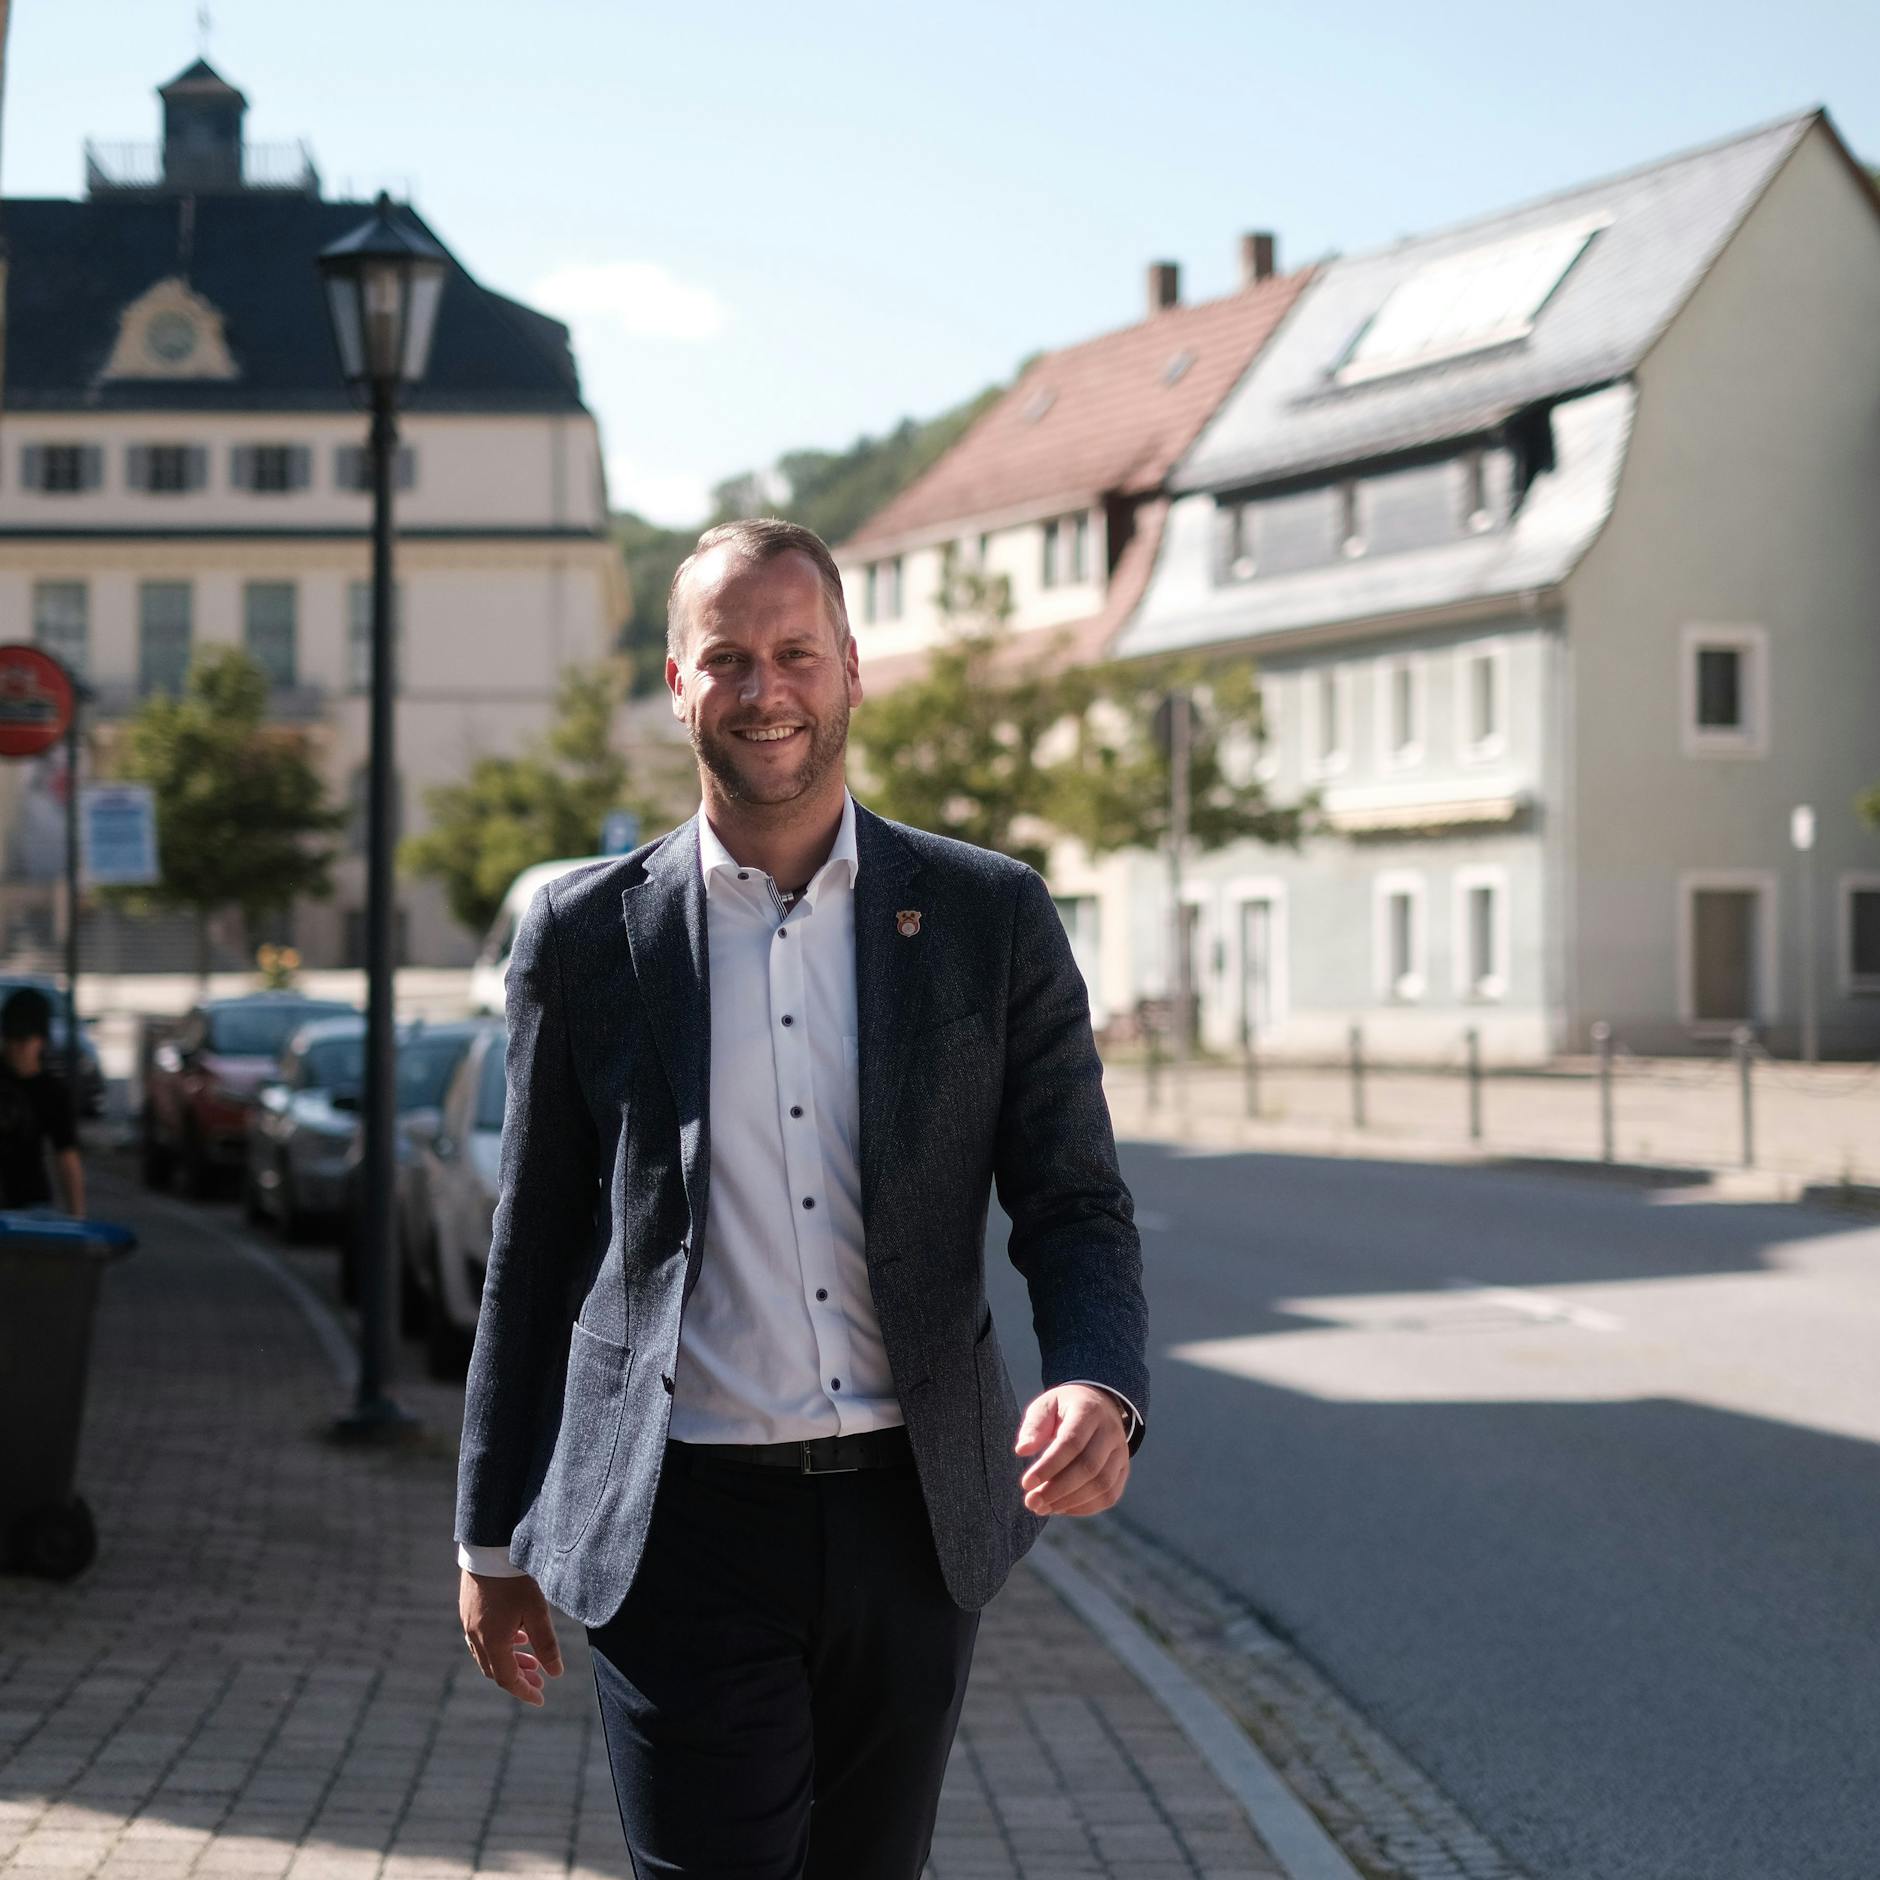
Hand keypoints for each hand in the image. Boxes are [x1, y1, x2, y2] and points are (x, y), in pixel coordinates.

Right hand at [460, 1570, 562, 1707]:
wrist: (489, 1549)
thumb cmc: (514, 1580)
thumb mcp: (536, 1611)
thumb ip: (546, 1644)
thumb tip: (555, 1673)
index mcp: (492, 1642)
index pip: (508, 1679)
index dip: (525, 1691)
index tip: (540, 1699)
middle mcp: (476, 1637)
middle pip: (496, 1670)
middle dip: (519, 1677)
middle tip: (539, 1680)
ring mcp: (469, 1624)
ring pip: (488, 1655)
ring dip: (510, 1661)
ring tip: (531, 1660)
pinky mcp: (468, 1610)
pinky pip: (482, 1639)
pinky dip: (499, 1646)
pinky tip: (515, 1637)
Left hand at [1014, 1384, 1130, 1516]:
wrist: (1097, 1405)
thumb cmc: (1064, 1409)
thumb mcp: (1045, 1406)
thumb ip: (1033, 1426)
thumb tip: (1022, 1450)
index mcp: (1089, 1410)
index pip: (1071, 1442)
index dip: (1049, 1466)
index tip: (1026, 1483)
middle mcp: (1111, 1431)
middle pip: (1088, 1467)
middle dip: (1057, 1489)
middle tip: (1031, 1502)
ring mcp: (1121, 1452)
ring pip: (1101, 1485)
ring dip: (1069, 1501)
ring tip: (1042, 1507)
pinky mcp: (1124, 1470)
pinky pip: (1109, 1495)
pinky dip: (1084, 1507)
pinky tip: (1061, 1508)